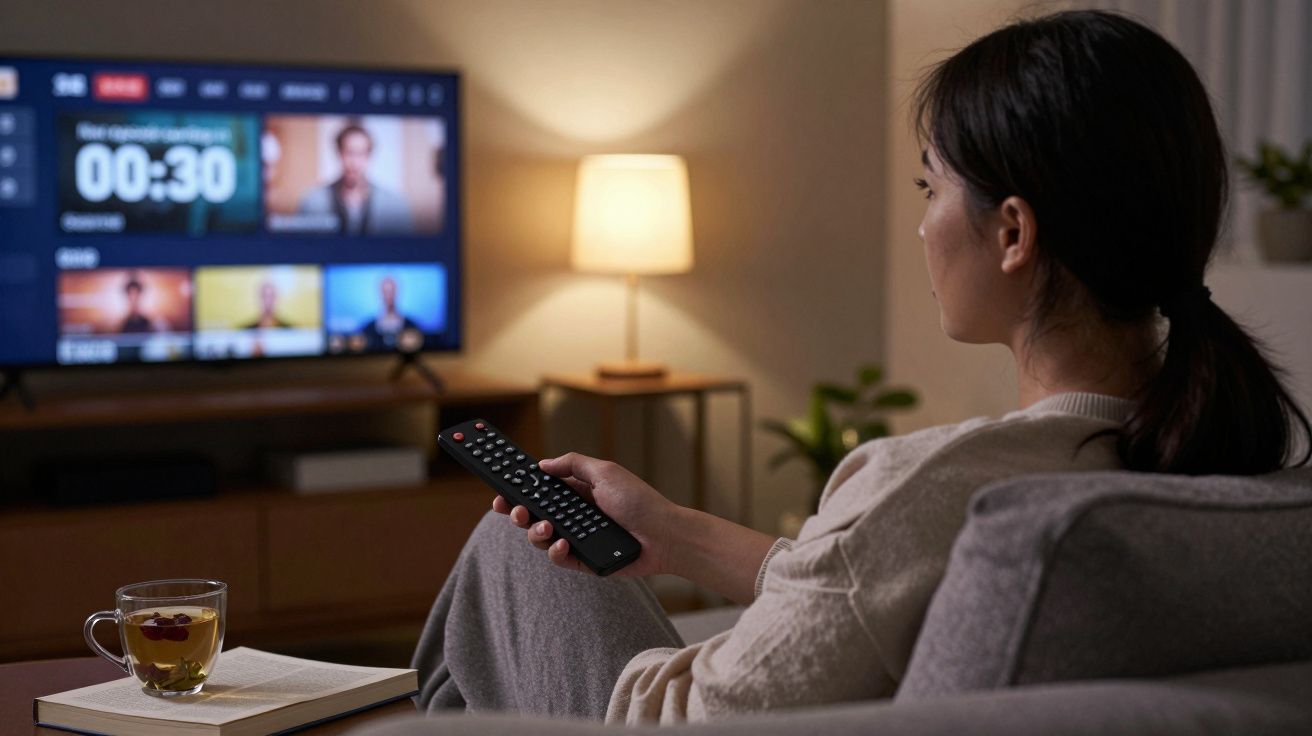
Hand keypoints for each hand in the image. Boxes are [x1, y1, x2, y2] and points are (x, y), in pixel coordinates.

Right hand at [491, 452, 678, 576]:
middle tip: (515, 510)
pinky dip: (556, 551)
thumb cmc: (639, 501)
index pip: (540, 492)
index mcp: (577, 493)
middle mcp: (575, 516)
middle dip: (518, 513)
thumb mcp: (605, 472)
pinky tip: (563, 544)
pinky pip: (559, 559)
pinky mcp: (584, 560)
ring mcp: (578, 539)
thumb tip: (542, 464)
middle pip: (534, 516)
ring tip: (546, 527)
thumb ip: (573, 465)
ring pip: (542, 538)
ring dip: (536, 532)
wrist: (665, 535)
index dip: (519, 492)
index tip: (501, 491)